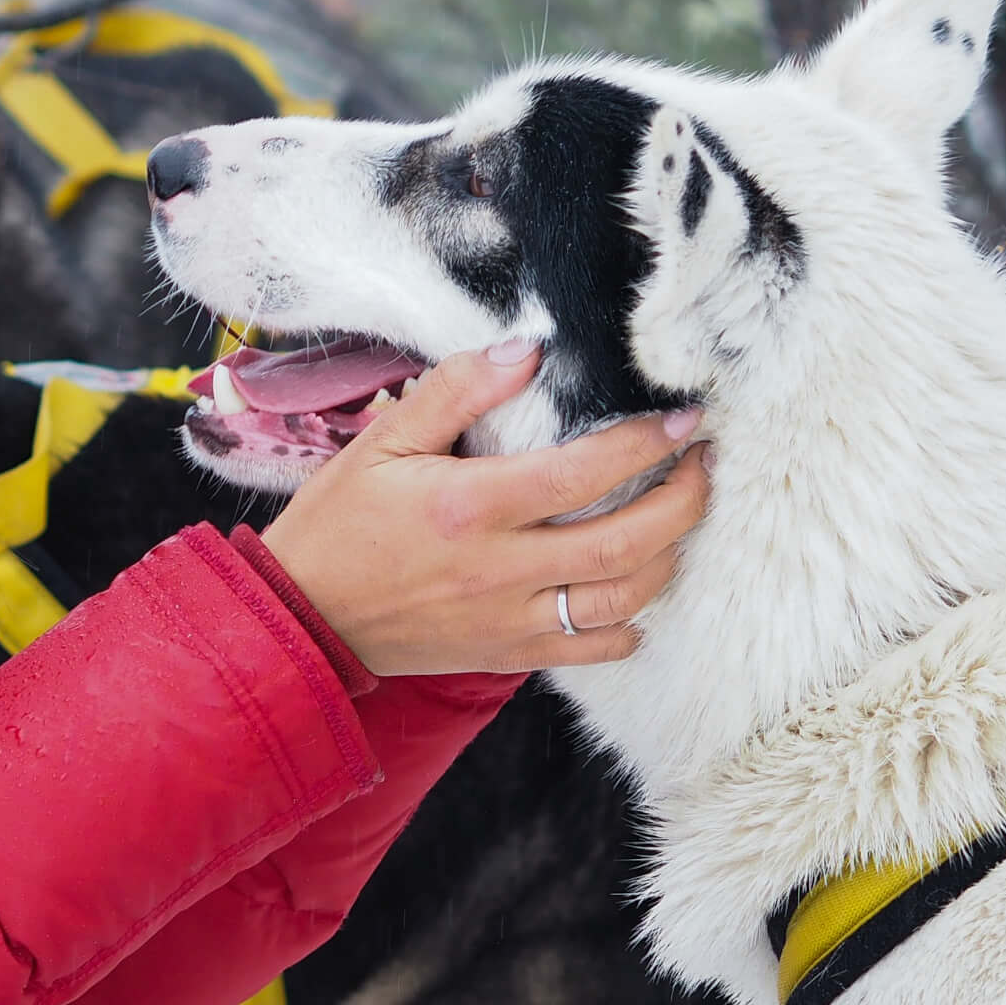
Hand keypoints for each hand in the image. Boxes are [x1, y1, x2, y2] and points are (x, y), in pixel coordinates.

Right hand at [257, 342, 709, 676]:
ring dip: (669, 557)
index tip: (684, 419)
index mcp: (472, 505)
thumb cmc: (337, 524)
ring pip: (625, 598)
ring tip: (679, 519)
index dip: (649, 442)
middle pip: (629, 540)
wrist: (302, 616)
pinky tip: (633, 591)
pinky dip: (631, 624)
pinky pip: (595, 650)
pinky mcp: (508, 653)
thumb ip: (455, 391)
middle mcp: (502, 568)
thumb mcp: (382, 441)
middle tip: (702, 464)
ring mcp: (510, 618)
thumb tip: (526, 351)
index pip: (587, 471)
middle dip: (686, 500)